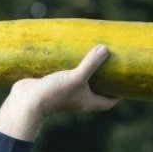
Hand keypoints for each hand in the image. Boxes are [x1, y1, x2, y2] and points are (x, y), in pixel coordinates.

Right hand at [0, 44, 119, 140]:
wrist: (26, 102)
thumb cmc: (54, 93)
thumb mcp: (76, 77)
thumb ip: (91, 64)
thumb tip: (106, 48)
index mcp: (88, 102)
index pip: (109, 101)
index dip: (119, 94)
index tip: (126, 82)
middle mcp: (78, 99)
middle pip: (96, 90)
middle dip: (104, 79)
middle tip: (111, 63)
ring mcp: (65, 93)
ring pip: (80, 82)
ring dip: (86, 71)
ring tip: (92, 55)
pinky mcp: (53, 85)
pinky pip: (65, 76)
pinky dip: (70, 67)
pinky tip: (70, 54)